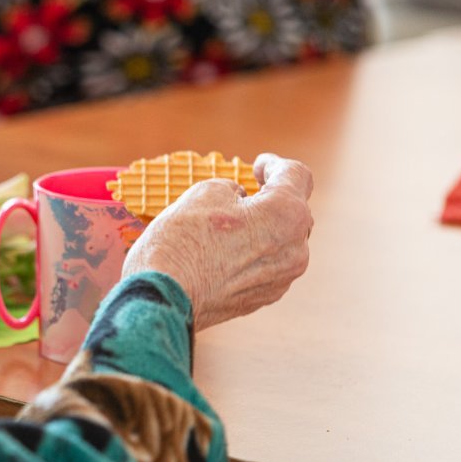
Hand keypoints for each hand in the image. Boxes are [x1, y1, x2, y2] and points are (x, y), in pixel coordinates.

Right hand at [120, 154, 312, 331]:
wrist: (163, 297)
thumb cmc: (182, 239)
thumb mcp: (206, 192)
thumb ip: (234, 191)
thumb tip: (241, 202)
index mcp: (286, 214)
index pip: (296, 176)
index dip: (276, 164)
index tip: (258, 167)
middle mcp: (296, 248)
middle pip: (293, 211)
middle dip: (270, 199)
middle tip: (243, 194)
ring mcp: (283, 277)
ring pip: (281, 241)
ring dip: (262, 228)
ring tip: (228, 227)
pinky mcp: (266, 297)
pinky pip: (268, 265)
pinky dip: (252, 254)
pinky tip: (223, 253)